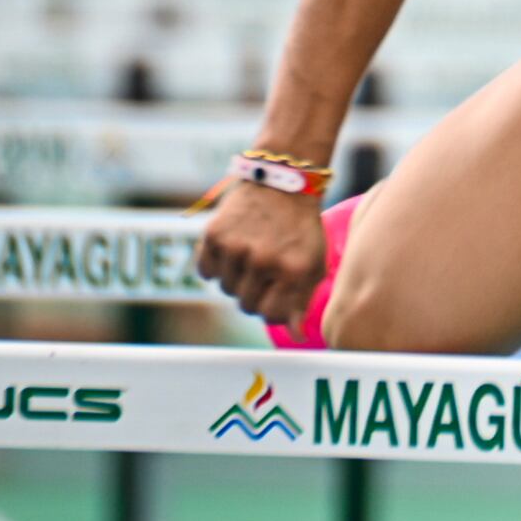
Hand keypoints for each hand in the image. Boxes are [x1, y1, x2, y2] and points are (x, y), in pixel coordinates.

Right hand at [195, 183, 328, 325]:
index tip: (275, 297)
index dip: (272, 310)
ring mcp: (237, 248)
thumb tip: (296, 336)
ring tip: (252, 255)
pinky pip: (206, 272)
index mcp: (294, 270)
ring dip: (236, 279)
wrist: (283, 184)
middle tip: (264, 272)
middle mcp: (264, 261)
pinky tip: (233, 248)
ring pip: (225, 289)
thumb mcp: (314, 263)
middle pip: (246, 306)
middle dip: (255, 295)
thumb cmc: (301, 229)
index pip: (271, 316)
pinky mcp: (215, 235)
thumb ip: (304, 301)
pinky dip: (216, 265)